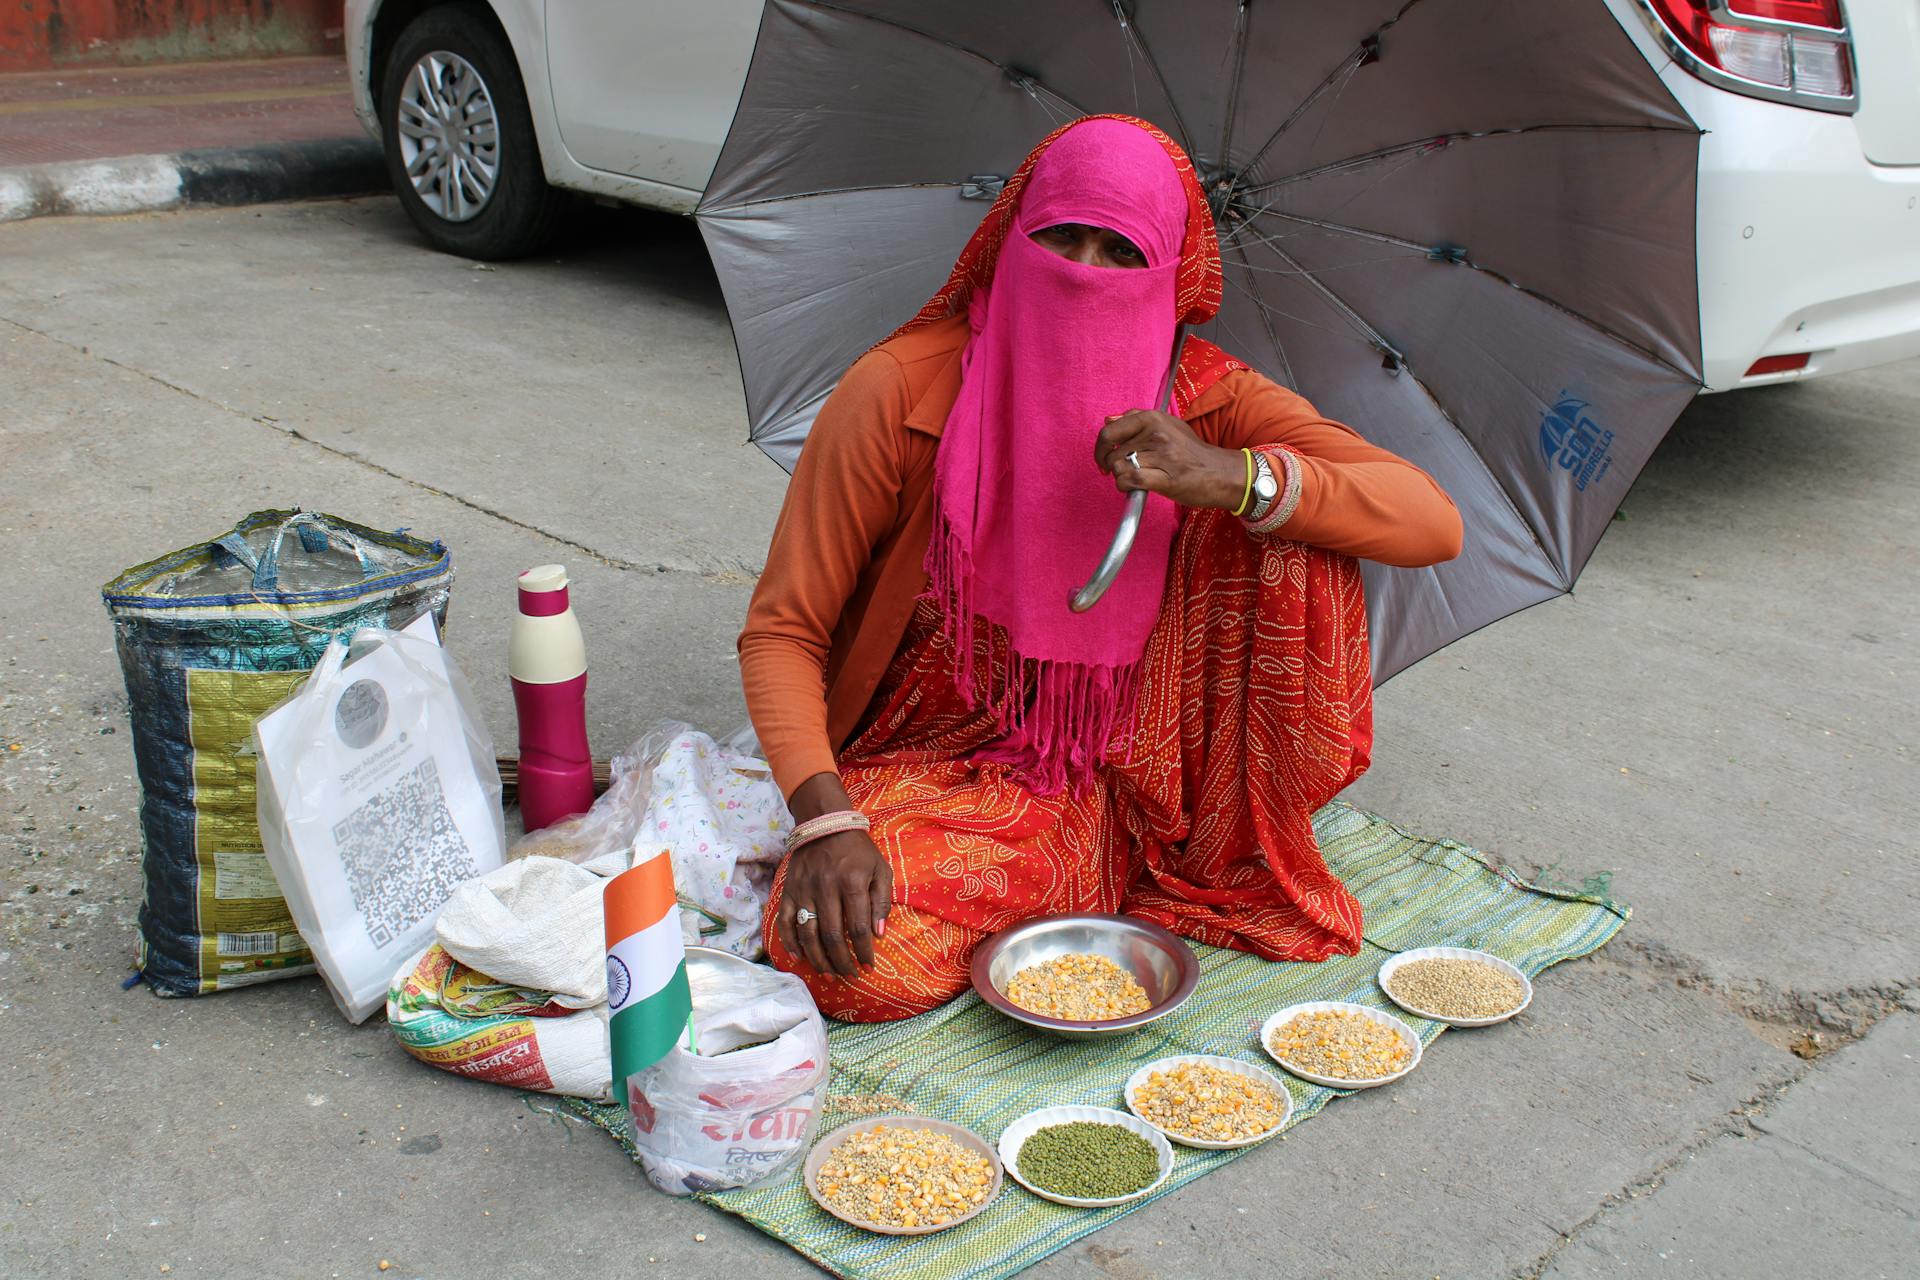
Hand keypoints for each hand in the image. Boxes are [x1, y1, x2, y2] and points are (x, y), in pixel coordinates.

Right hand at [779, 772, 892, 976]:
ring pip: (807, 934)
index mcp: (852, 883)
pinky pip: (785, 922)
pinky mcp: (788, 890)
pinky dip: (789, 943)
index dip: (863, 952)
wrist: (825, 823)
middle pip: (831, 936)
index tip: (869, 967)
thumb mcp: (881, 869)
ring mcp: (803, 890)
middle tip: (850, 975)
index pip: (857, 927)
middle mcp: (825, 888)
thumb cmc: (859, 850)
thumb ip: (882, 901)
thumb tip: (878, 934)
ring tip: (830, 975)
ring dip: (818, 960)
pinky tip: (799, 958)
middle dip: (842, 962)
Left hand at [1095, 409, 1245, 510]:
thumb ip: (1136, 420)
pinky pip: (1129, 481)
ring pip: (1119, 468)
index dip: (1100, 448)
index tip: (1103, 458)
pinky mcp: (1166, 478)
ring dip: (1121, 478)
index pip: (1109, 431)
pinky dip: (1125, 487)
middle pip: (1112, 453)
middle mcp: (1156, 434)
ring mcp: (1162, 455)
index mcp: (1153, 418)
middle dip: (1113, 467)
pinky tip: (1133, 488)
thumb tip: (1108, 420)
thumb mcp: (1167, 426)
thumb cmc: (1191, 452)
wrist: (1220, 472)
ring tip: (1135, 479)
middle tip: (1125, 472)